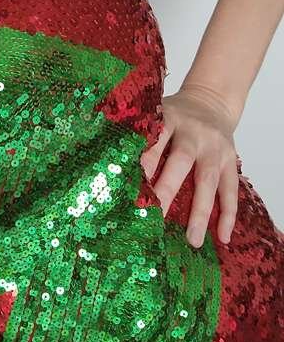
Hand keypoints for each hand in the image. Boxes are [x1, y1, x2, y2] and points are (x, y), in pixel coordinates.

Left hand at [140, 84, 239, 247]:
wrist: (211, 101)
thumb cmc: (176, 115)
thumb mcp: (157, 113)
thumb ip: (140, 134)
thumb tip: (110, 165)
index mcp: (169, 119)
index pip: (155, 140)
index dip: (144, 161)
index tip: (130, 187)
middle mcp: (194, 133)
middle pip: (181, 161)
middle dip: (167, 189)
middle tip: (156, 216)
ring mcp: (215, 148)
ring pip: (208, 181)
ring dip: (200, 212)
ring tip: (193, 241)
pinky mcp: (231, 161)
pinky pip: (231, 190)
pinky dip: (228, 215)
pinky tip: (223, 237)